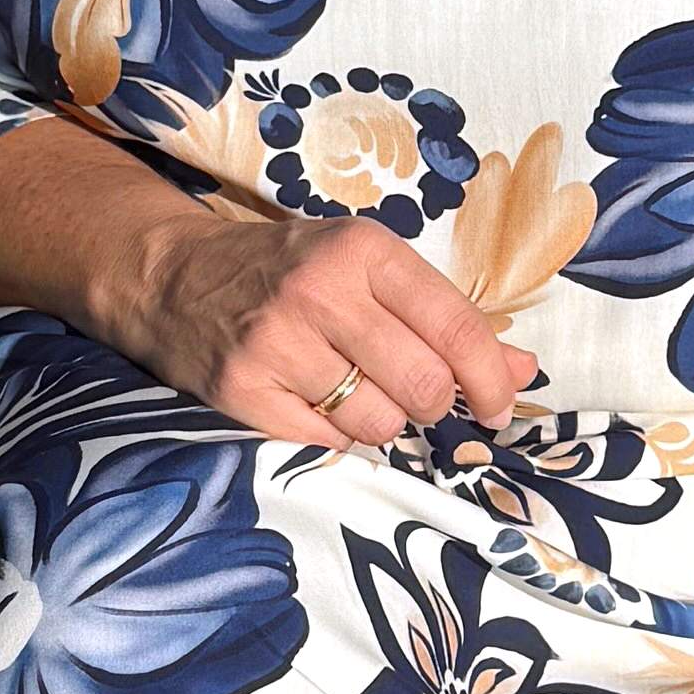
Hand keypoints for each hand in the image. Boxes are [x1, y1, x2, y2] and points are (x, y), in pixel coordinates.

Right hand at [118, 193, 535, 456]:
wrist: (171, 275)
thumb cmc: (287, 271)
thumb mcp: (366, 270)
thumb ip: (445, 318)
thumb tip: (523, 369)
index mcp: (364, 251)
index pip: (457, 328)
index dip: (490, 381)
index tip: (497, 407)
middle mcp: (321, 292)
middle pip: (423, 386)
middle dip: (432, 407)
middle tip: (413, 398)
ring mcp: (277, 343)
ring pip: (377, 423)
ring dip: (381, 423)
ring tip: (353, 392)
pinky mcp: (242, 390)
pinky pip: (325, 441)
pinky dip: (333, 434)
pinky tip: (313, 402)